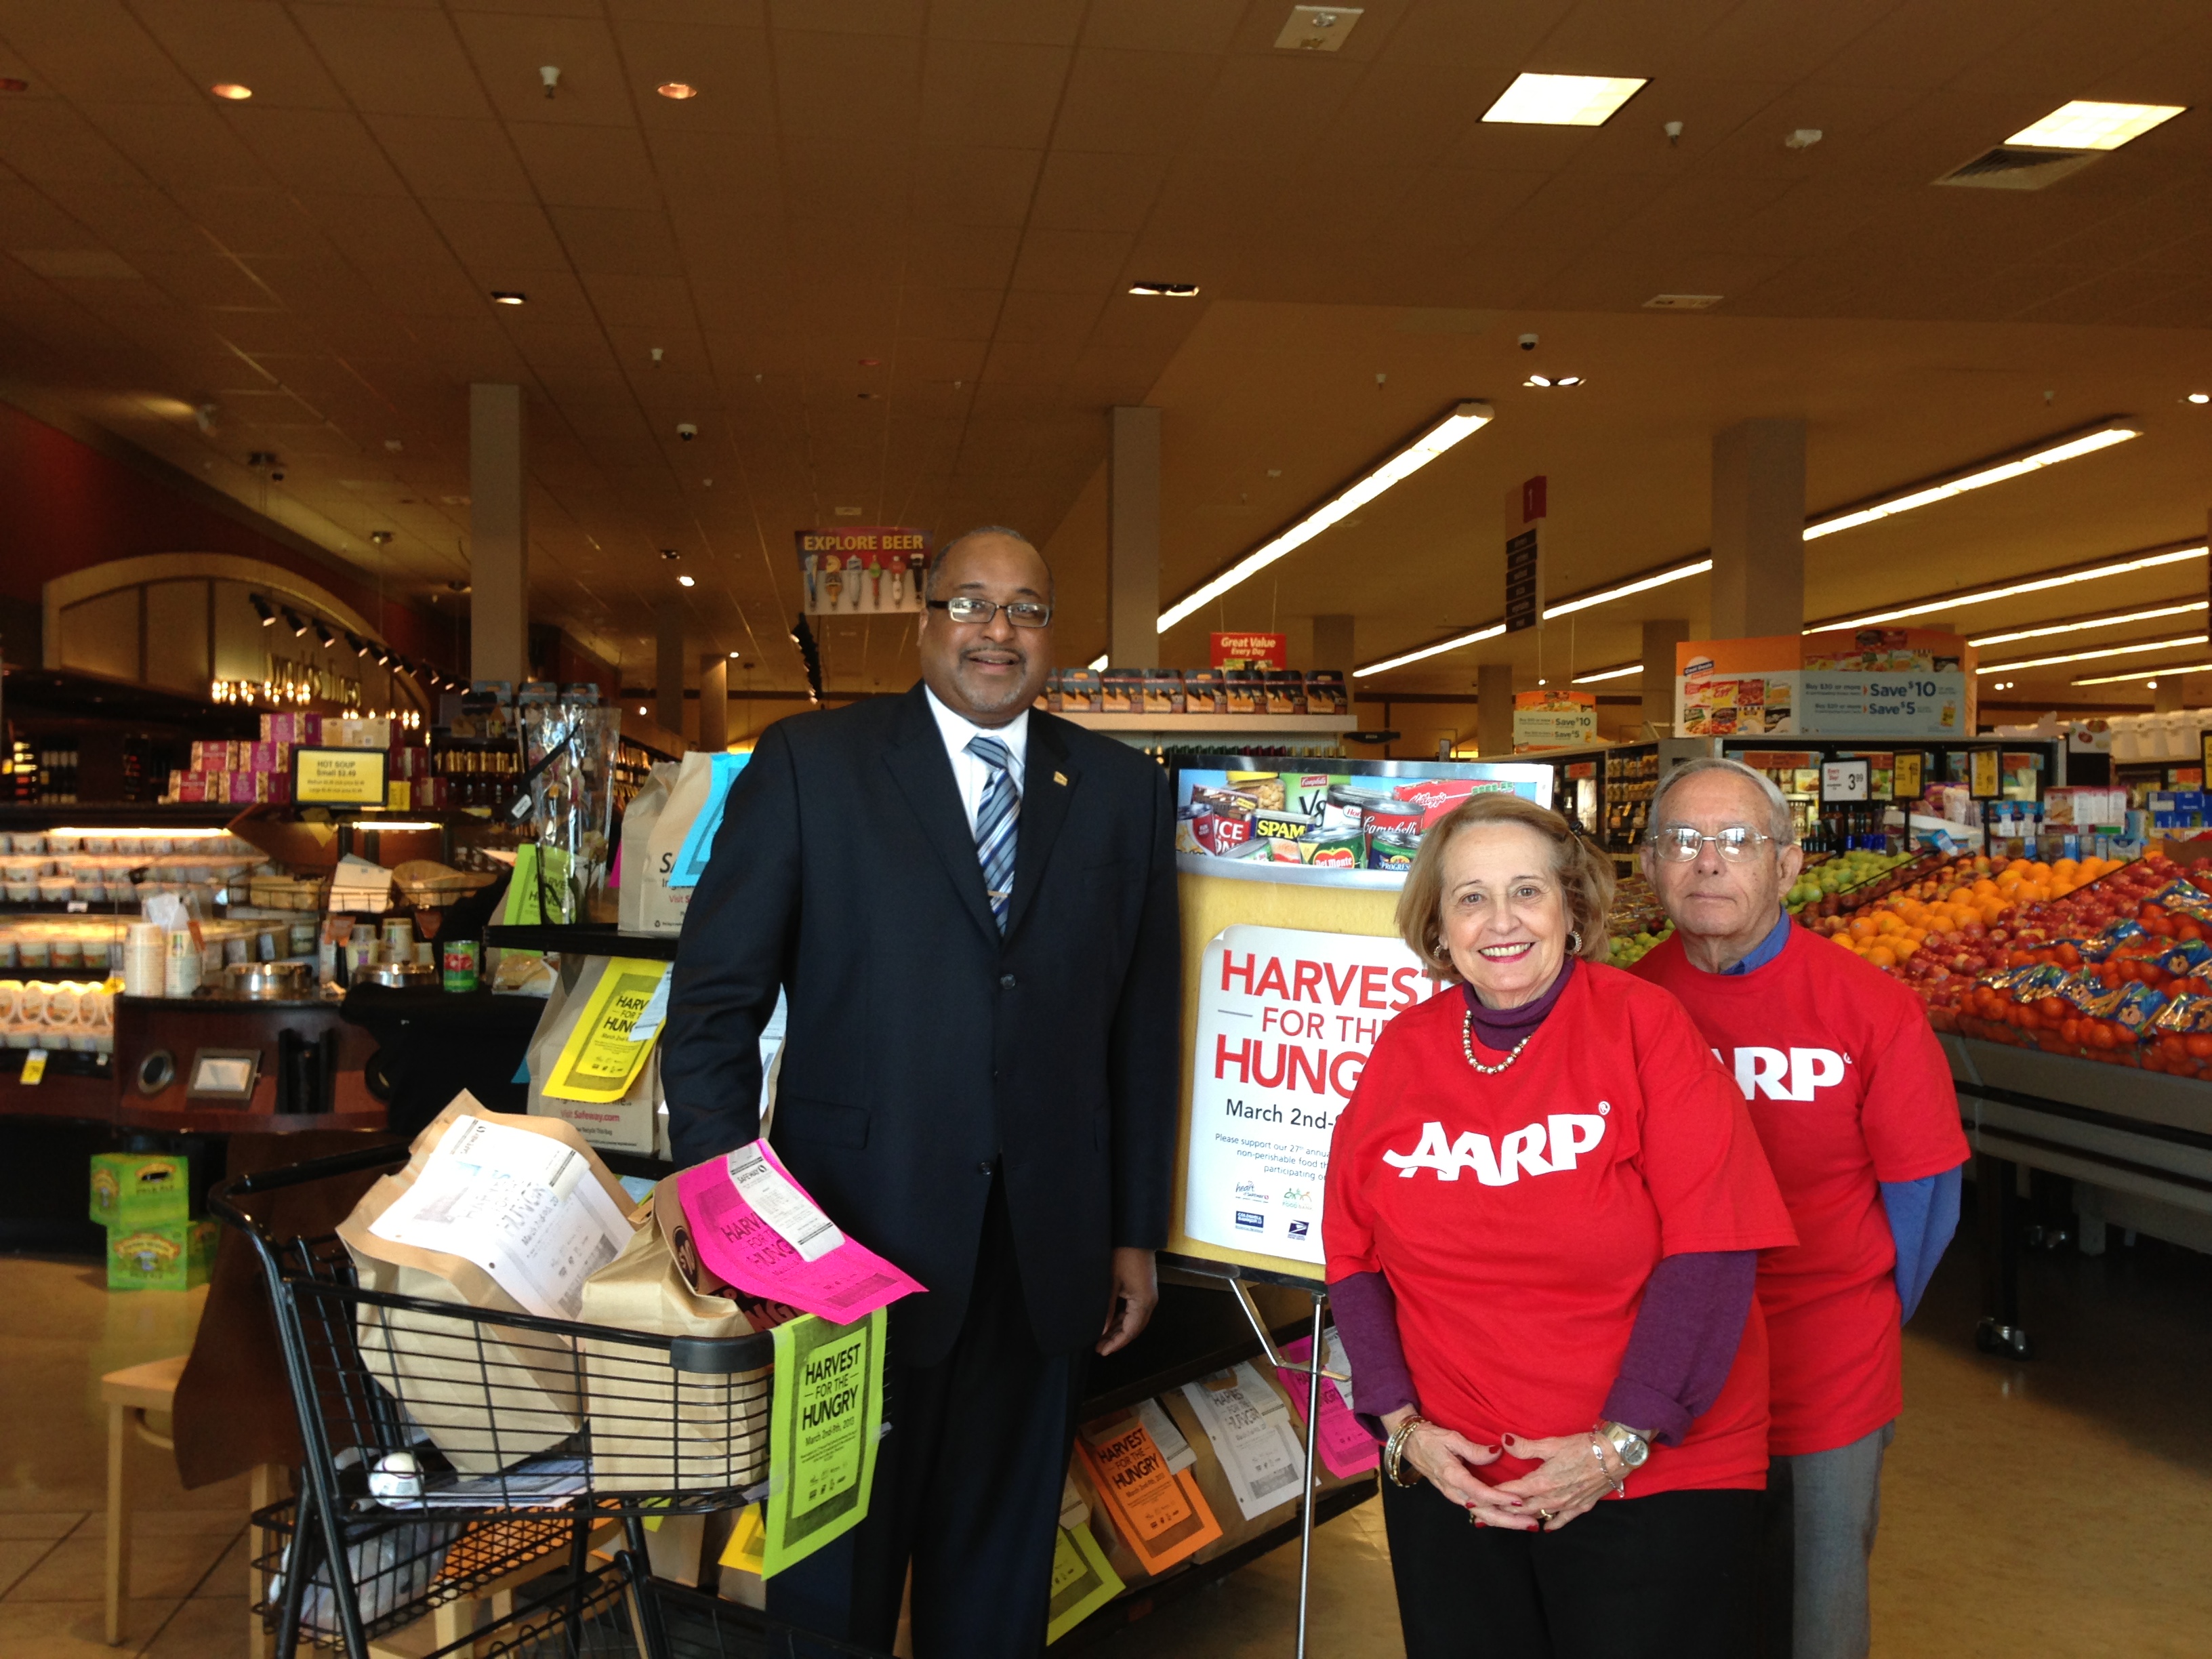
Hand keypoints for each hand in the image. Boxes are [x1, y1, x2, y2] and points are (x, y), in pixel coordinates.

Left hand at [1095, 1247, 1157, 1354]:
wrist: (1134, 1235)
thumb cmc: (1122, 1256)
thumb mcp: (1111, 1284)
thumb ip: (1107, 1309)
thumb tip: (1102, 1330)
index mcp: (1143, 1302)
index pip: (1130, 1331)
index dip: (1116, 1343)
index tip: (1102, 1351)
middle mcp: (1149, 1302)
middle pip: (1134, 1328)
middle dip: (1117, 1339)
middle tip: (1099, 1348)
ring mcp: (1148, 1295)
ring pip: (1134, 1320)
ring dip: (1119, 1330)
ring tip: (1102, 1338)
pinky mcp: (1144, 1289)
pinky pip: (1134, 1310)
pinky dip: (1123, 1319)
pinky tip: (1110, 1323)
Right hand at [1380, 1408, 1527, 1527]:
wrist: (1410, 1444)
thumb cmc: (1430, 1439)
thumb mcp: (1451, 1438)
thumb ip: (1474, 1449)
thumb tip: (1497, 1453)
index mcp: (1452, 1477)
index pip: (1480, 1493)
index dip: (1501, 1499)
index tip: (1520, 1501)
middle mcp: (1454, 1492)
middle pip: (1485, 1513)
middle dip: (1510, 1521)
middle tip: (1532, 1524)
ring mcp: (1455, 1496)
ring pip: (1482, 1515)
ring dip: (1506, 1521)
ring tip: (1527, 1524)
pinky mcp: (1457, 1496)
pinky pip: (1478, 1511)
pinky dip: (1496, 1516)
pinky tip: (1509, 1518)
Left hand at [1490, 1430, 1619, 1530]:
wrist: (1615, 1456)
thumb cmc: (1583, 1447)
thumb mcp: (1552, 1444)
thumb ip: (1526, 1447)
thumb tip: (1504, 1441)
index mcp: (1542, 1482)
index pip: (1511, 1492)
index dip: (1493, 1496)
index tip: (1476, 1500)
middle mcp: (1552, 1498)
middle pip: (1521, 1509)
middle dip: (1502, 1511)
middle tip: (1484, 1515)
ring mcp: (1567, 1505)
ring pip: (1539, 1516)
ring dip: (1522, 1518)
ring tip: (1506, 1521)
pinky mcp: (1581, 1506)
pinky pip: (1562, 1520)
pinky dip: (1551, 1524)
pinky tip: (1544, 1527)